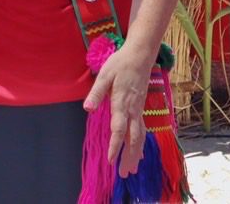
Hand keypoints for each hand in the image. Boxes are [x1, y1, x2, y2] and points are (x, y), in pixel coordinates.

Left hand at [84, 45, 153, 177]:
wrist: (140, 56)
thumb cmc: (120, 63)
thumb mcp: (105, 74)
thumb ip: (96, 92)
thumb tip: (87, 108)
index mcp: (122, 102)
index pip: (118, 128)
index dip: (115, 145)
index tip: (110, 160)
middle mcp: (132, 110)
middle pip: (133, 138)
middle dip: (128, 157)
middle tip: (124, 174)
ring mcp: (138, 110)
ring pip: (139, 137)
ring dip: (135, 155)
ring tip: (131, 171)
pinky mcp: (140, 109)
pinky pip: (142, 131)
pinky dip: (141, 145)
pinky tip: (139, 155)